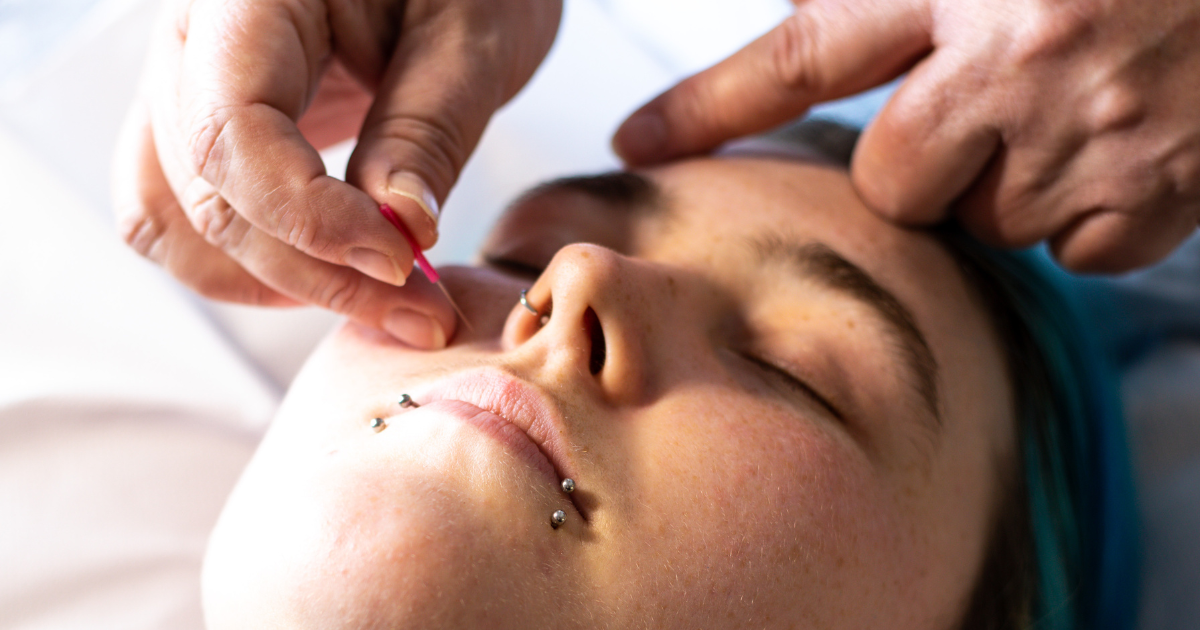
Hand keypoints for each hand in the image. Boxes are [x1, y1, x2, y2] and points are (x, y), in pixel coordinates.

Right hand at [113, 0, 561, 346]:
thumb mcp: (471, 37)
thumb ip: (427, 129)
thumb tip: (397, 230)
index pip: (233, 131)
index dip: (309, 218)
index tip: (398, 262)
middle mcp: (194, 39)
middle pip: (208, 192)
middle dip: (315, 271)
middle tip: (422, 313)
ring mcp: (190, 85)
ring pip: (176, 218)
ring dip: (277, 282)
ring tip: (385, 304)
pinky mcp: (211, 124)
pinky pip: (184, 214)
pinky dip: (252, 265)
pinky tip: (335, 278)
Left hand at [613, 0, 1199, 271]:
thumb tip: (811, 22)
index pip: (803, 56)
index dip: (708, 106)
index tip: (635, 144)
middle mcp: (1022, 55)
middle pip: (894, 180)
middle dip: (924, 162)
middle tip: (990, 105)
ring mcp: (1096, 130)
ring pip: (986, 221)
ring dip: (1013, 181)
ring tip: (1077, 107)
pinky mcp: (1166, 189)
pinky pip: (1078, 251)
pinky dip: (1092, 215)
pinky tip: (1125, 147)